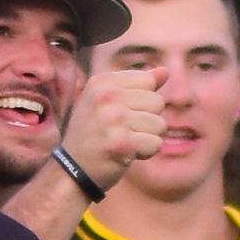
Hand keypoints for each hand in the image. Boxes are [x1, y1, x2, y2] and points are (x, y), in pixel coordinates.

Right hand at [60, 67, 168, 189]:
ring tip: (124, 141)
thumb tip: (166, 71)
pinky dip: (146, 153)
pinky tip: (126, 154)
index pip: (148, 81)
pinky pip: (156, 144)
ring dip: (147, 138)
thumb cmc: (95, 134)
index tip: (122, 113)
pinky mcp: (122, 143)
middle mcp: (106, 97)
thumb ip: (138, 85)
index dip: (143, 101)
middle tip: (122, 131)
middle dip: (147, 121)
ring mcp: (113, 119)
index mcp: (102, 82)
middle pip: (158, 102)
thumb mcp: (109, 102)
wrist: (72, 169)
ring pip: (160, 124)